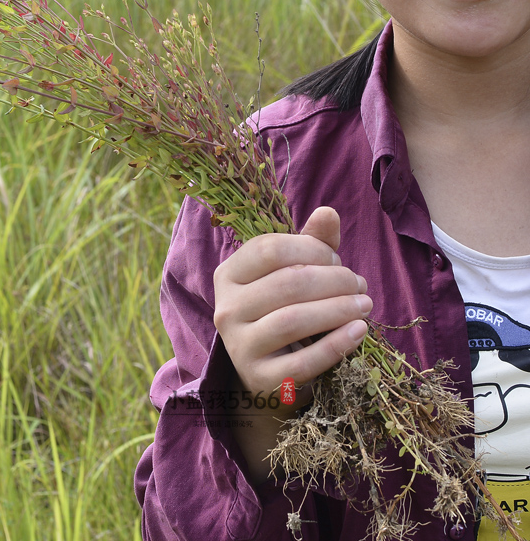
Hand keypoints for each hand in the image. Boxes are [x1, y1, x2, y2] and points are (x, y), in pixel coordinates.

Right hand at [213, 206, 370, 478]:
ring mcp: (239, 346)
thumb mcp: (291, 271)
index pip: (269, 249)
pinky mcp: (259, 378)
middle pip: (286, 283)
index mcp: (228, 274)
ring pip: (293, 321)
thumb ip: (310, 242)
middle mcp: (225, 308)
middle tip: (359, 285)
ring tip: (365, 305)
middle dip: (333, 280)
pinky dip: (336, 345)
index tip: (336, 259)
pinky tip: (359, 331)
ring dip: (338, 309)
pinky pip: (303, 362)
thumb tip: (328, 212)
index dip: (311, 249)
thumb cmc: (282, 308)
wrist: (266, 367)